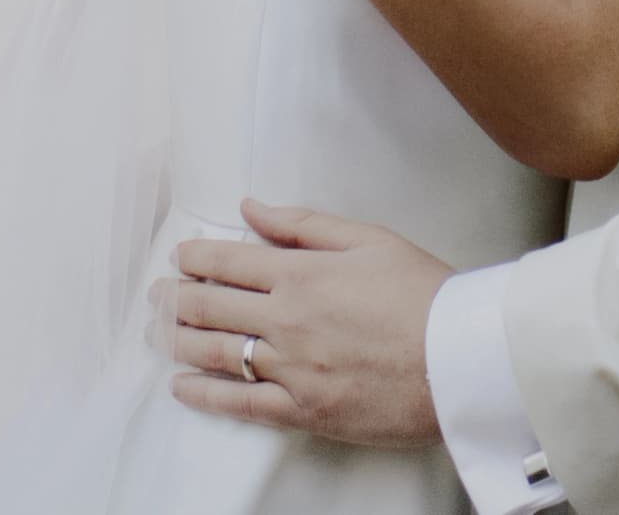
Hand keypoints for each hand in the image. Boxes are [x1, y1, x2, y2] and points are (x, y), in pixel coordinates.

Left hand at [160, 201, 449, 447]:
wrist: (461, 360)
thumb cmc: (425, 294)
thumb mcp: (370, 239)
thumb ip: (304, 223)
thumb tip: (251, 207)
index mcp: (301, 273)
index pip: (228, 261)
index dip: (196, 258)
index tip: (181, 256)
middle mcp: (286, 321)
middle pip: (210, 307)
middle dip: (175, 298)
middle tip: (157, 294)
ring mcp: (291, 369)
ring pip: (215, 354)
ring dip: (178, 340)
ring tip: (158, 332)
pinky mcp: (303, 410)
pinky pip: (239, 404)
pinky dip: (204, 395)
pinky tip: (182, 386)